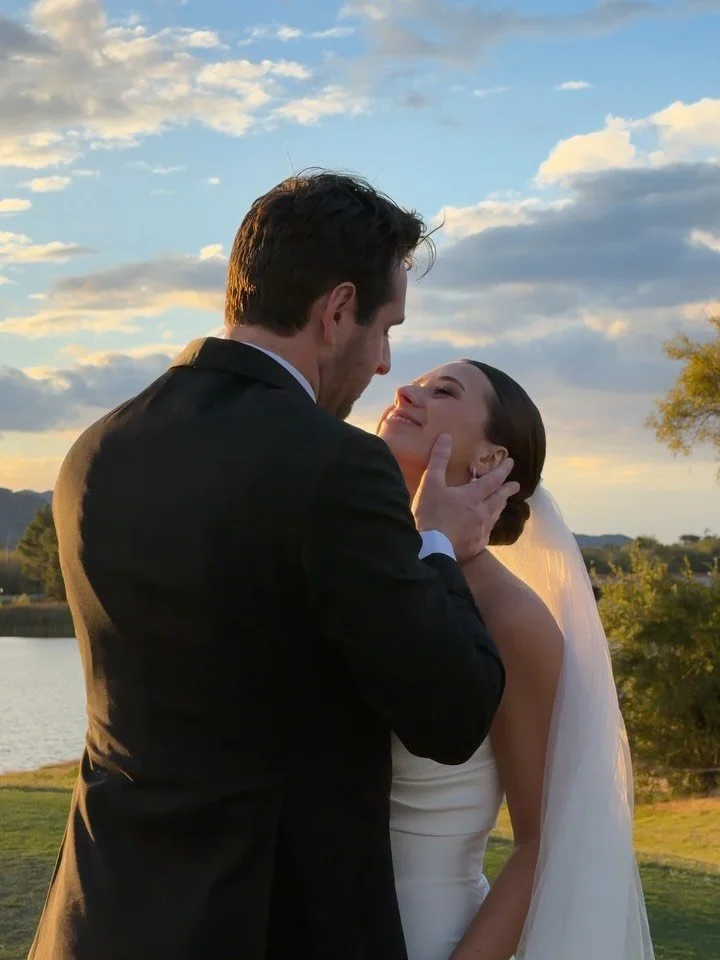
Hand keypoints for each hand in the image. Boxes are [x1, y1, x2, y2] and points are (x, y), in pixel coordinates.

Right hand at [412, 434, 519, 562]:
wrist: (432, 548)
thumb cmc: (431, 514)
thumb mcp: (431, 483)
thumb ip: (439, 460)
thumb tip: (447, 437)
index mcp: (472, 496)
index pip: (493, 480)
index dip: (502, 470)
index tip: (511, 462)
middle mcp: (481, 512)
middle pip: (499, 499)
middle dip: (508, 490)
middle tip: (516, 485)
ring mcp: (480, 531)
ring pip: (495, 516)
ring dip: (500, 507)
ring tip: (503, 503)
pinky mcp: (476, 546)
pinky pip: (486, 534)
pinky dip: (489, 527)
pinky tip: (487, 529)